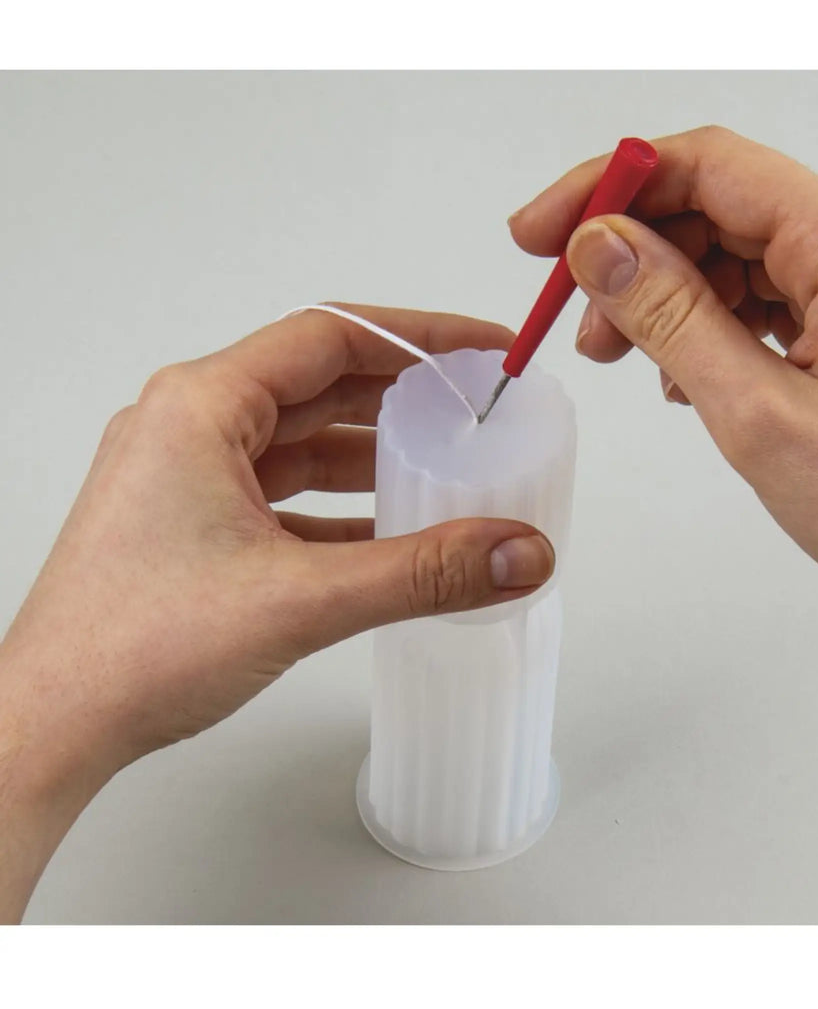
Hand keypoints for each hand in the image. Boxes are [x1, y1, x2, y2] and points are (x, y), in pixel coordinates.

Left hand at [0, 304, 554, 919]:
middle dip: (403, 394)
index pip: (331, 336)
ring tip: (445, 463)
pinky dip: (342, 505)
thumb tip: (516, 550)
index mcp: (202, 406)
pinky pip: (287, 493)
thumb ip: (423, 572)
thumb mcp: (302, 599)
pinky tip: (392, 531)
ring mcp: (190, 475)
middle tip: (473, 405)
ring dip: (373, 452)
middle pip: (320, 383)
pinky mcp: (197, 522)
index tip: (479, 350)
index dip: (417, 338)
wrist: (55, 726)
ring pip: (303, 441)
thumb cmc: (132, 648)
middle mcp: (191, 426)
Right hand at [511, 126, 817, 756]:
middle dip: (633, 251)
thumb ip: (671, 316)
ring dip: (667, 293)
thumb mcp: (758, 412)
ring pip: (737, 255)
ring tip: (622, 353)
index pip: (706, 167)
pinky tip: (684, 373)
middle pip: (718, 206)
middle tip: (574, 309)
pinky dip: (712, 323)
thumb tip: (602, 247)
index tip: (545, 231)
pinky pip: (768, 296)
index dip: (610, 188)